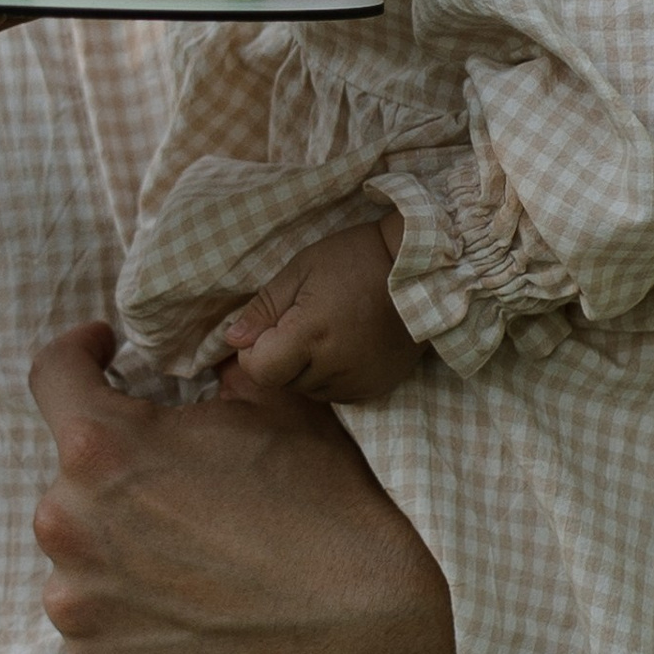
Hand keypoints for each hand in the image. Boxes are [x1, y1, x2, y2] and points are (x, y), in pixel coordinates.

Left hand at [28, 321, 455, 653]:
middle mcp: (69, 525)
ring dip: (118, 559)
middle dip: (118, 477)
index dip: (79, 355)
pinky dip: (130, 630)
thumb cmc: (324, 509)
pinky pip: (95, 638)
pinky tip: (189, 624)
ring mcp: (78, 610)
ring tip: (191, 569)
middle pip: (72, 482)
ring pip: (79, 565)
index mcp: (103, 446)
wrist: (369, 632)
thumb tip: (204, 358)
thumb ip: (215, 371)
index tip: (101, 358)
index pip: (53, 376)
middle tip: (183, 492)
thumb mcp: (275, 405)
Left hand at [211, 218, 421, 404]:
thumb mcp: (301, 269)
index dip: (254, 350)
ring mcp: (359, 381)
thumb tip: (233, 339)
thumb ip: (264, 308)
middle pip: (283, 382)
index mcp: (311, 333)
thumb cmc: (355, 258)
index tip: (270, 325)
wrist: (420, 268)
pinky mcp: (377, 387)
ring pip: (309, 390)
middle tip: (304, 320)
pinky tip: (347, 345)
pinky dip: (333, 376)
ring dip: (307, 368)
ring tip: (329, 330)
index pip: (259, 369)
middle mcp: (334, 366)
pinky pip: (338, 394)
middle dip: (281, 357)